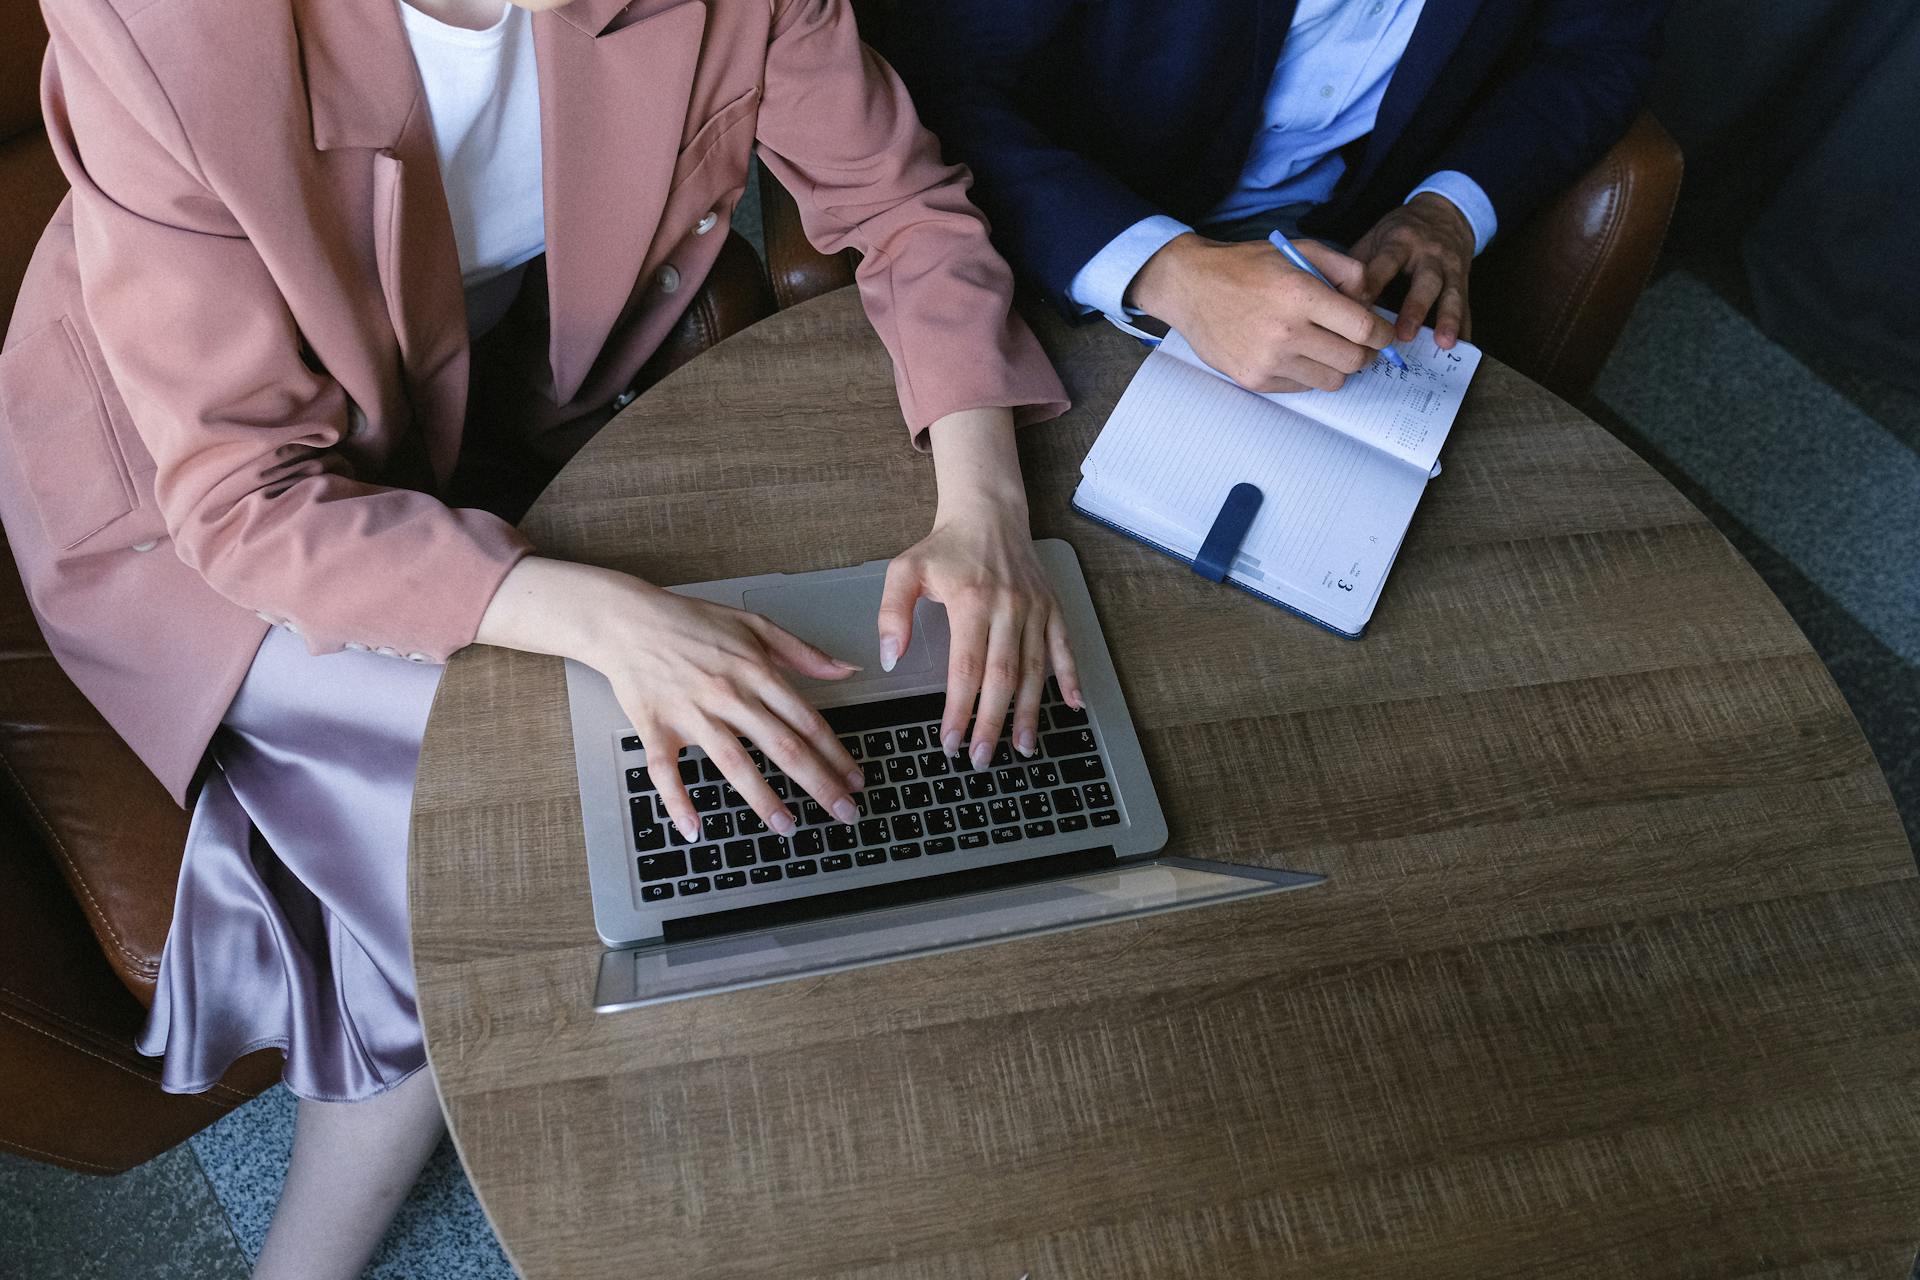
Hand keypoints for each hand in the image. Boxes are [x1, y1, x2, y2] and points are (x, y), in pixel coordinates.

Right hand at [476, 557, 863, 842]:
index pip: (806, 720)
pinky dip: (677, 801)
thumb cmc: (691, 621)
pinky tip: (694, 828)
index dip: (836, 753)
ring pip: (734, 762)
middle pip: (782, 746)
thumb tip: (845, 670)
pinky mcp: (656, 728)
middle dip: (818, 782)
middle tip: (843, 812)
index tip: (855, 778)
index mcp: (756, 671)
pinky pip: (666, 772)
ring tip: (787, 825)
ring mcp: (692, 714)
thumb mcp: (754, 624)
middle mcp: (728, 695)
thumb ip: (803, 652)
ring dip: (763, 797)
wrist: (628, 620)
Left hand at [878, 408, 1082, 767]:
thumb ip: (891, 614)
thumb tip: (889, 659)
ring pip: (1036, 670)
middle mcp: (1008, 607)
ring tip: (1022, 747)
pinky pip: (1064, 648)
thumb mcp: (905, 570)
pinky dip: (1071, 678)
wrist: (989, 512)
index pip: (965, 668)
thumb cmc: (945, 547)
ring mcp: (1035, 609)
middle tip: (983, 758)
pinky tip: (1074, 707)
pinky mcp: (1052, 607)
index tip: (951, 740)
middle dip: (993, 722)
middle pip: (1003, 677)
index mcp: (971, 601)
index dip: (959, 709)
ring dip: (1030, 712)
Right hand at [1127, 232, 1394, 393]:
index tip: (1382, 334)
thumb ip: (1343, 268)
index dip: (1382, 334)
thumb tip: (1371, 299)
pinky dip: (1307, 373)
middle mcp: (1286, 332)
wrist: (1190, 287)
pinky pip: (1302, 388)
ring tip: (1325, 348)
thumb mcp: (1298, 250)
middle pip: (1353, 360)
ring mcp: (1268, 361)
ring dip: (1337, 366)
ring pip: (1331, 380)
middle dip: (1365, 353)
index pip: (1362, 329)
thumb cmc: (1245, 267)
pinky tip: (1294, 353)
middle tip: (1359, 343)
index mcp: (1300, 295)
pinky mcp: (1255, 380)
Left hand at [1349, 192, 1474, 347]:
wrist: (1444, 213)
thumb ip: (1356, 266)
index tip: (1359, 309)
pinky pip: (1465, 305)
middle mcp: (1429, 253)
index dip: (1373, 285)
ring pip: (1451, 293)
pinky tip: (1462, 345)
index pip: (1386, 263)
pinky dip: (1464, 326)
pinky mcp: (1463, 280)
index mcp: (1401, 241)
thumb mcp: (1376, 237)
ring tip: (1443, 343)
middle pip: (1425, 281)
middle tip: (1403, 335)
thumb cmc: (1400, 233)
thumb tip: (1332, 297)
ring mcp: (1450, 267)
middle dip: (1415, 308)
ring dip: (1448, 319)